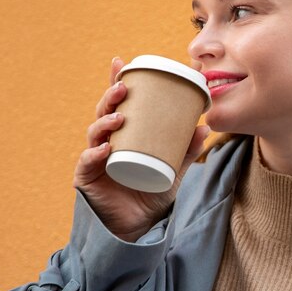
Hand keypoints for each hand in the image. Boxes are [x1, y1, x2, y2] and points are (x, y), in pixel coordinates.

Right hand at [74, 56, 208, 241]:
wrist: (138, 229)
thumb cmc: (150, 196)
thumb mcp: (172, 172)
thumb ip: (185, 152)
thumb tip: (204, 129)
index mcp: (123, 135)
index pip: (118, 104)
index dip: (116, 81)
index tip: (122, 62)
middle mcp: (106, 143)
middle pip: (103, 112)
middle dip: (111, 96)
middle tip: (125, 86)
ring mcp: (95, 159)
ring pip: (95, 133)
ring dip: (105, 121)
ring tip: (120, 117)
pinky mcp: (87, 179)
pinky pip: (88, 162)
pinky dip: (95, 155)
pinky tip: (104, 150)